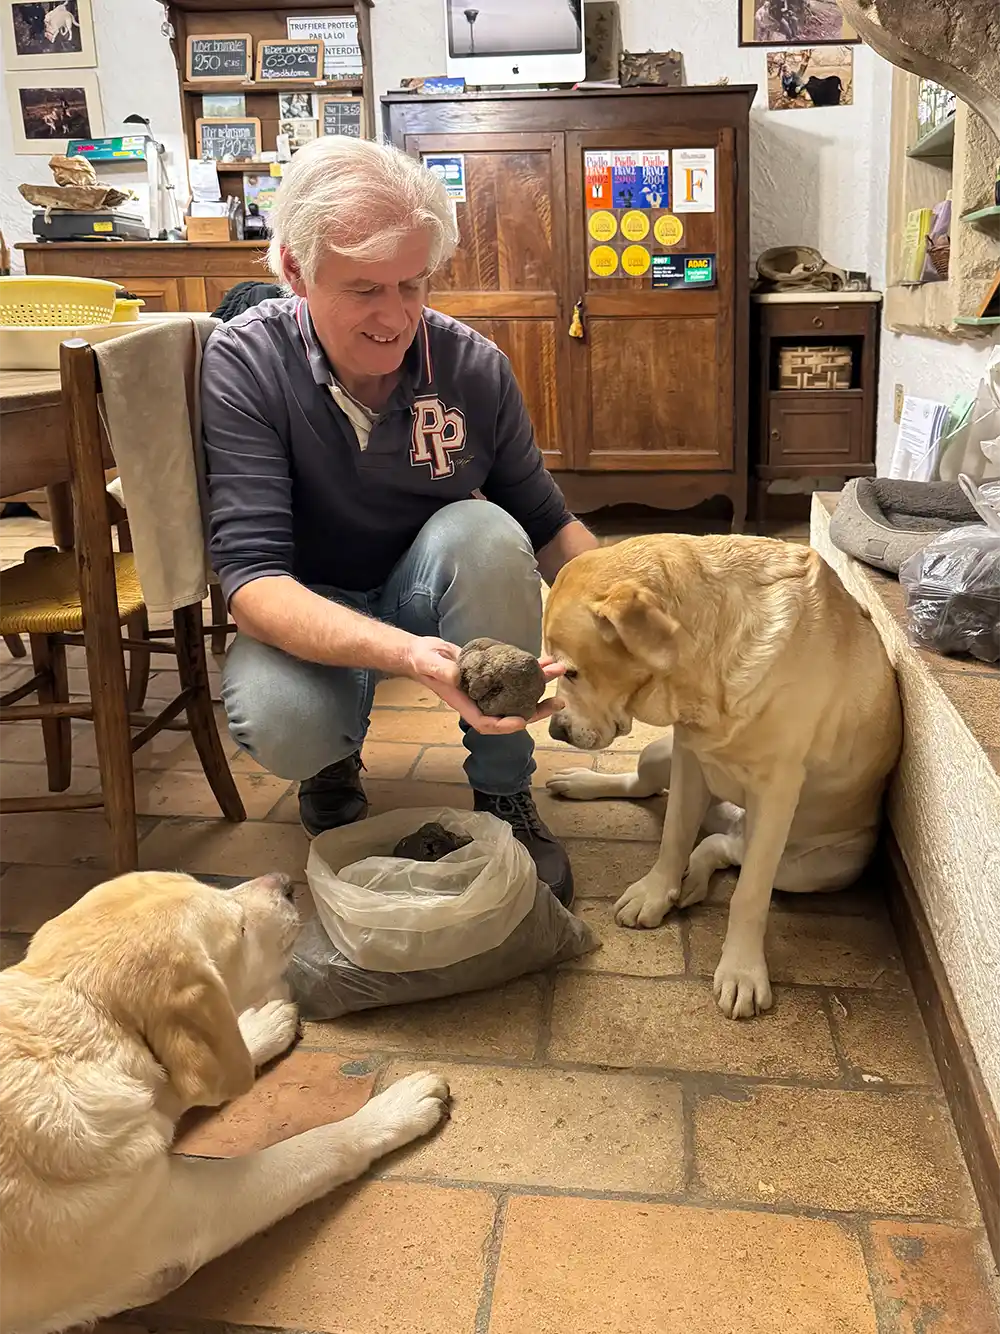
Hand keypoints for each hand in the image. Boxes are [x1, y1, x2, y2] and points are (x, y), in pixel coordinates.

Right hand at [403, 637, 564, 734]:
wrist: (426, 652)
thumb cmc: (424, 661)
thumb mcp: (430, 664)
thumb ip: (442, 671)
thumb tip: (457, 676)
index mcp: (466, 705)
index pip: (488, 723)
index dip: (505, 725)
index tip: (522, 721)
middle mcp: (482, 700)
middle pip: (513, 712)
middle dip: (537, 709)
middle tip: (558, 703)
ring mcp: (491, 688)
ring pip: (520, 692)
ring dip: (541, 683)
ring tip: (560, 670)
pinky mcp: (495, 674)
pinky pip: (516, 675)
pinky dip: (532, 668)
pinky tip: (546, 660)